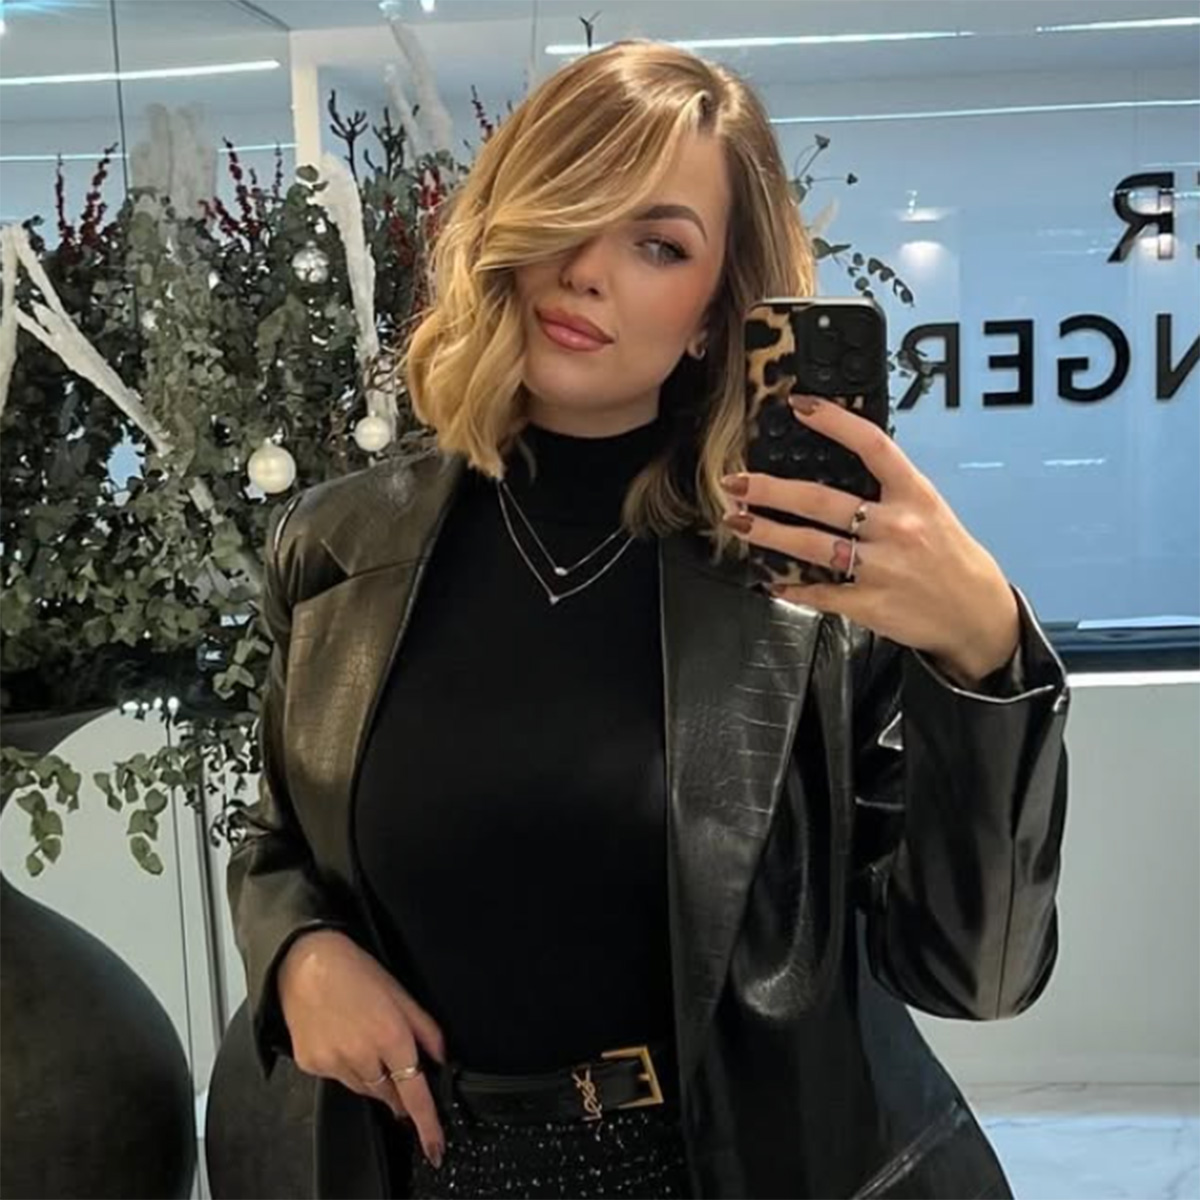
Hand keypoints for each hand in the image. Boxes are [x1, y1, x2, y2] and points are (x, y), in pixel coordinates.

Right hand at [278, 929, 447, 1168]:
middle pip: (389, 1094)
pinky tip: (342, 1040)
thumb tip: (441, 1058)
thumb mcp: (401, 994)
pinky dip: (345, 1067)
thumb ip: (426, 1029)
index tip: (435, 1146)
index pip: (415, 1093)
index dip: (428, 1124)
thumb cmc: (355, 971)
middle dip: (397, 1088)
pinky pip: (337, 1079)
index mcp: (391, 1035)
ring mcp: (334, 1063)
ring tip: (363, 1039)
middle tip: (393, 1062)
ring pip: (363, 1089)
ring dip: (372, 1077)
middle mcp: (362, 1055)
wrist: (306, 962)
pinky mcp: (312, 1065)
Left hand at [720, 393, 1019, 686]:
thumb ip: (890, 491)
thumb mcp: (930, 511)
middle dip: (771, 491)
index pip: (872, 446)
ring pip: (811, 546)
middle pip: (822, 501)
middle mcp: (896, 527)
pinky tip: (772, 581)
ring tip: (737, 522)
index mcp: (915, 496)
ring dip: (768, 533)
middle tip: (735, 481)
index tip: (800, 406)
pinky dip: (793, 588)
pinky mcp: (870, 603)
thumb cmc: (951, 558)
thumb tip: (843, 467)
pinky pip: (821, 594)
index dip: (835, 423)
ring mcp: (881, 567)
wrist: (978, 614)